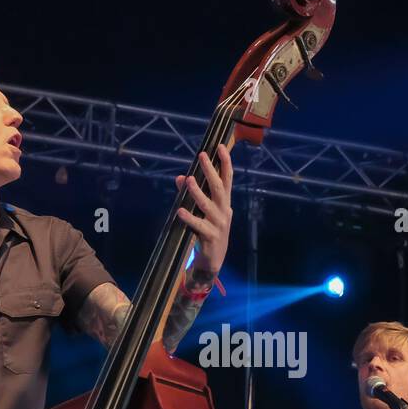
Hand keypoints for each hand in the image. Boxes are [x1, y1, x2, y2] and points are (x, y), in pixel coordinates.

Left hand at [175, 144, 233, 273]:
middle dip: (211, 171)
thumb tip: (179, 178)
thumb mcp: (202, 212)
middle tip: (202, 156)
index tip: (220, 147)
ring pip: (208, 205)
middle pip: (219, 188)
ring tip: (188, 180)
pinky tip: (180, 211)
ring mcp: (219, 225)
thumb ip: (192, 195)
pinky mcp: (210, 237)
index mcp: (224, 203)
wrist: (213, 261)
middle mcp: (224, 211)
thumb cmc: (207, 232)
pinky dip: (189, 218)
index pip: (227, 179)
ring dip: (197, 192)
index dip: (225, 163)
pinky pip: (198, 226)